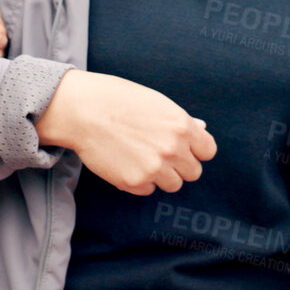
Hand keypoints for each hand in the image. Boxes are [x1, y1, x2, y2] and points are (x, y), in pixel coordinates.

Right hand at [33, 71, 215, 194]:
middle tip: (158, 153)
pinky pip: (148, 190)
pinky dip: (139, 181)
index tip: (183, 147)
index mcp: (182, 126)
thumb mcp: (155, 102)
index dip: (195, 150)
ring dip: (161, 175)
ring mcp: (154, 169)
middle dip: (179, 165)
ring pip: (173, 185)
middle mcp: (172, 149)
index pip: (207, 151)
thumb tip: (202, 128)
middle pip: (193, 172)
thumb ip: (181, 120)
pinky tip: (125, 162)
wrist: (82, 111)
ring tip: (140, 157)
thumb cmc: (117, 99)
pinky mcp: (134, 182)